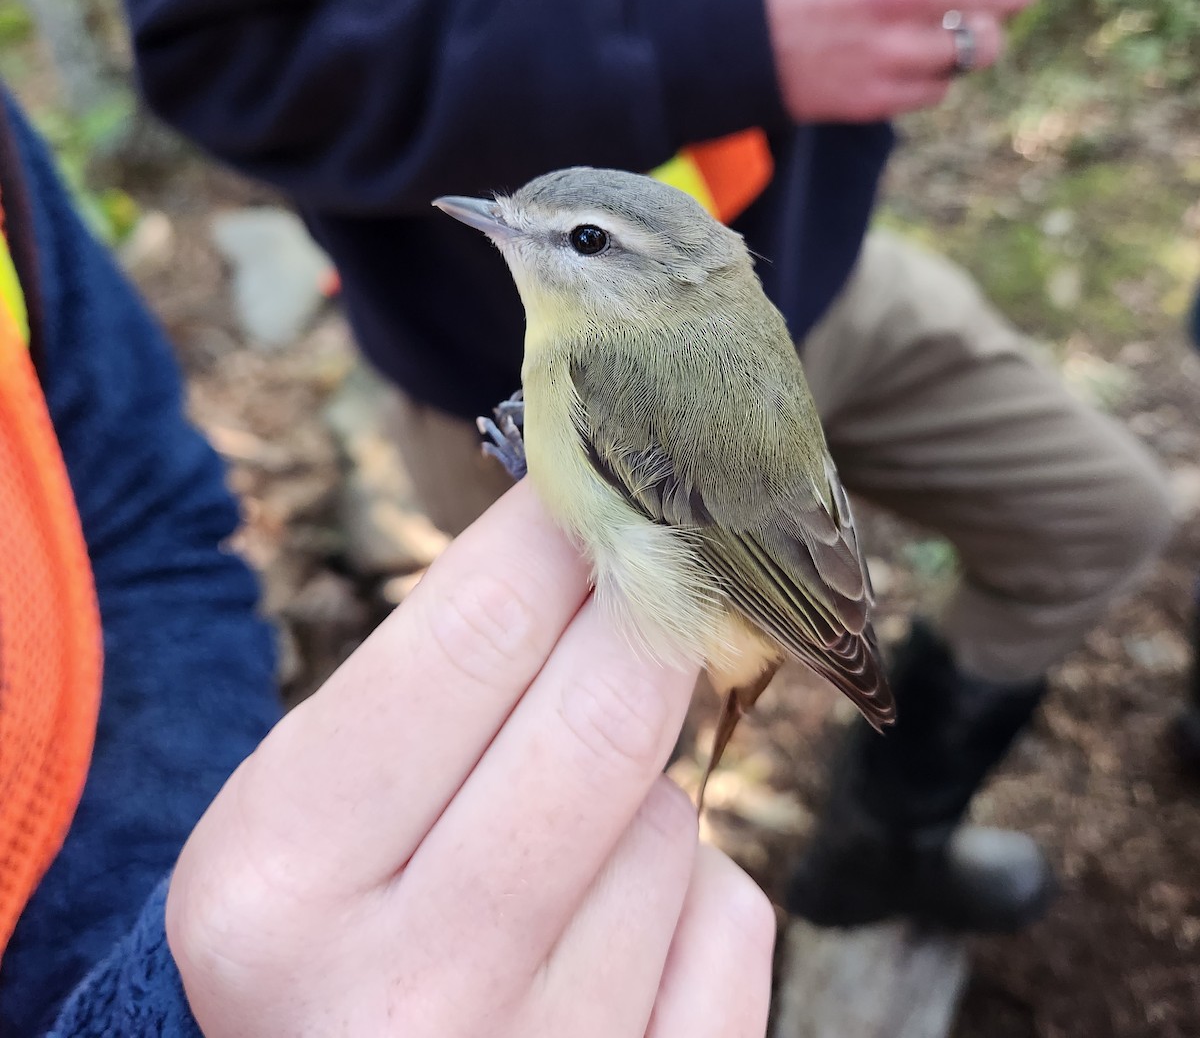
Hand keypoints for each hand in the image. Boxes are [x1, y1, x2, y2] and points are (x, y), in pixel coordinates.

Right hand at [165, 480, 774, 1037]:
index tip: (604, 481)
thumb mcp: (310, 806)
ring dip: (641, 789)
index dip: (560, 530)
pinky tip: (613, 929)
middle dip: (646, 614)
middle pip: (606, 712)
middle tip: (645, 577)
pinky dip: (690, 892)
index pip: (474, 633)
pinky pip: (734, 919)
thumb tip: (595, 527)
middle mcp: (406, 993)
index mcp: (280, 882)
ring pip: (673, 821)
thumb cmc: (322, 923)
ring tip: (560, 839)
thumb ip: (435, 679)